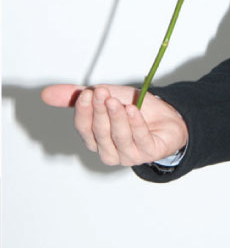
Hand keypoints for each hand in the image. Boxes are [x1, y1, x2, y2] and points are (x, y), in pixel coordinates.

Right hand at [41, 84, 188, 166]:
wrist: (167, 116)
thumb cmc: (132, 109)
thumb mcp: (104, 98)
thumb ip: (77, 96)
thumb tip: (45, 94)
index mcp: (95, 139)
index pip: (84, 128)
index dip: (84, 112)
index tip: (87, 93)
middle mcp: (109, 151)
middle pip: (100, 132)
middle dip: (99, 111)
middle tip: (101, 92)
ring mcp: (128, 155)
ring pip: (119, 137)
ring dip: (117, 118)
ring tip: (116, 101)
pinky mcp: (148, 153)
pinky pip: (140, 139)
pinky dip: (136, 124)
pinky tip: (134, 110)